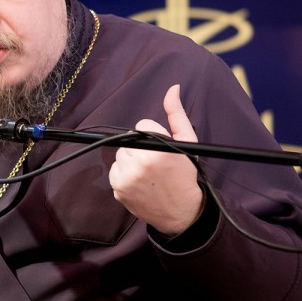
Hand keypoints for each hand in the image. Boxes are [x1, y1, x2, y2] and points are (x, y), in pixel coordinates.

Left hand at [109, 85, 202, 235]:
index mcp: (159, 149)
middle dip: (139, 147)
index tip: (160, 148)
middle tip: (154, 162)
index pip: (141, 126)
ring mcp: (128, 178)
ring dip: (130, 160)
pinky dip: (123, 174)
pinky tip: (139, 182)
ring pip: (119, 155)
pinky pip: (114, 171)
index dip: (151, 135)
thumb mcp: (187, 142)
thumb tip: (172, 88)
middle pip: (128, 140)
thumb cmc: (185, 174)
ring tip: (147, 172)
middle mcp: (141, 163)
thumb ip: (177, 114)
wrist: (182, 212)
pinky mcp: (119, 190)